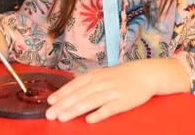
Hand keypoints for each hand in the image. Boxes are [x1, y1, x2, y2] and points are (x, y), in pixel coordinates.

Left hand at [45, 58, 189, 123]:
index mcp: (95, 76)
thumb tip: (69, 86)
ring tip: (62, 118)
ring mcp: (111, 92)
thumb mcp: (102, 74)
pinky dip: (98, 114)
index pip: (74, 85)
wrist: (145, 74)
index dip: (61, 94)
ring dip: (74, 110)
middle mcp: (101, 83)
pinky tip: (89, 120)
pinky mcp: (122, 102)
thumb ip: (86, 81)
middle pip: (79, 95)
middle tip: (50, 115)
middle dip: (63, 105)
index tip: (49, 102)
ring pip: (90, 102)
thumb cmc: (121, 76)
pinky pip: (108, 109)